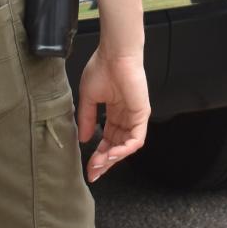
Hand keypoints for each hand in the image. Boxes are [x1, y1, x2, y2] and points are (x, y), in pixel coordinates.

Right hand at [77, 47, 149, 181]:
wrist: (114, 54)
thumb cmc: (101, 68)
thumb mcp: (88, 98)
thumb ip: (87, 119)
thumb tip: (84, 140)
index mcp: (114, 112)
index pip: (108, 139)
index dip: (98, 155)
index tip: (89, 168)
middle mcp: (125, 116)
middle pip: (117, 146)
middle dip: (105, 162)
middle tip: (93, 173)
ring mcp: (135, 116)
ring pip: (126, 146)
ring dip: (112, 158)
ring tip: (99, 164)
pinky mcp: (142, 114)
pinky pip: (136, 139)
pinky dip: (125, 150)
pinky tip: (111, 154)